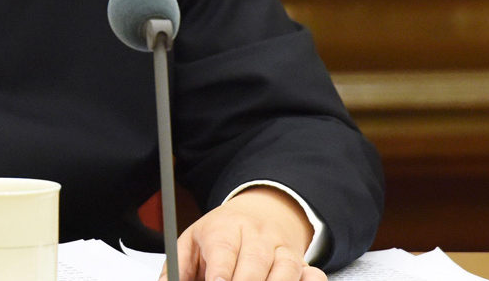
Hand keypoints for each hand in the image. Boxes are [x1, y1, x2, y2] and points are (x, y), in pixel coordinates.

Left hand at [158, 186, 322, 280]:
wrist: (259, 213)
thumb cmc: (219, 235)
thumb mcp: (190, 244)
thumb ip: (176, 270)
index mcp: (224, 228)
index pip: (223, 248)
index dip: (222, 270)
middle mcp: (257, 235)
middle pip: (255, 261)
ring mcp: (282, 248)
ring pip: (286, 268)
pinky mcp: (301, 262)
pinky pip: (313, 274)